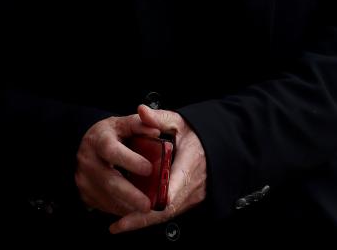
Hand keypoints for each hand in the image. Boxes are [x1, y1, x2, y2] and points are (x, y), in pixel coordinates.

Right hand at [75, 113, 154, 216]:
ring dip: (128, 206)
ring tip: (145, 208)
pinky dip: (121, 209)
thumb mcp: (124, 123)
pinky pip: (104, 206)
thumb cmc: (111, 135)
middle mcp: (88, 160)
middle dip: (130, 195)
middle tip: (148, 204)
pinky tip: (133, 208)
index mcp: (99, 139)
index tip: (149, 169)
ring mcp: (84, 179)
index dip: (130, 160)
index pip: (111, 150)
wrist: (89, 146)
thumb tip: (155, 130)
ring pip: (107, 197)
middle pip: (109, 180)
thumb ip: (141, 124)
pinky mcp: (84, 194)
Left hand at [109, 105, 206, 234]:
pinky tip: (130, 220)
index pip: (177, 182)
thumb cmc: (196, 135)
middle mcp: (193, 184)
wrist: (216, 147)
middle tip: (121, 224)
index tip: (146, 205)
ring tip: (120, 225)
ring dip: (144, 220)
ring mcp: (191, 196)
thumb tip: (141, 111)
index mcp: (190, 163)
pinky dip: (150, 217)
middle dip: (144, 217)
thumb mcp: (180, 122)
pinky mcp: (187, 201)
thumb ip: (160, 118)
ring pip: (167, 213)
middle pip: (168, 207)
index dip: (163, 195)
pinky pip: (168, 212)